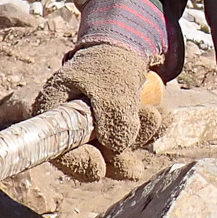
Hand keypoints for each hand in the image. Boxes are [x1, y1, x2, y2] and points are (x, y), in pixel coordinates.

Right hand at [33, 43, 168, 181]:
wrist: (123, 49)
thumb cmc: (108, 63)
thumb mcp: (110, 83)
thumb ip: (113, 112)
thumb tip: (116, 147)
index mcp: (53, 112)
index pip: (57, 148)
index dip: (77, 163)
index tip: (99, 168)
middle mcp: (70, 127)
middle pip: (89, 156)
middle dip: (116, 158)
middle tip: (135, 163)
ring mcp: (93, 132)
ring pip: (115, 151)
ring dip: (138, 139)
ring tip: (154, 115)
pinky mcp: (115, 131)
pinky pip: (132, 141)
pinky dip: (149, 132)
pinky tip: (162, 118)